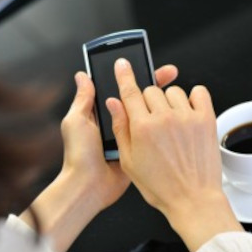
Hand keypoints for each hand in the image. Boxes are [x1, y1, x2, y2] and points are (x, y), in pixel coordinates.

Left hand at [20, 64, 177, 251]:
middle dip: (153, 85)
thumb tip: (82, 76)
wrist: (88, 187)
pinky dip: (160, 126)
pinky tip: (173, 116)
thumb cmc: (79, 154)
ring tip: (175, 91)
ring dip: (158, 105)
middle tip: (171, 73)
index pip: (118, 88)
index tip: (145, 64)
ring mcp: (126, 136)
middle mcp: (113, 122)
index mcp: (98, 114)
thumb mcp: (77, 120)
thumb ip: (83, 98)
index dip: (132, 76)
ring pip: (144, 115)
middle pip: (136, 99)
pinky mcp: (136, 149)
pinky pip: (148, 134)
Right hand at [106, 59, 242, 251]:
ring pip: (173, 91)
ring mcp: (187, 118)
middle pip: (151, 90)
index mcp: (142, 128)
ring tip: (171, 122)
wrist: (193, 200)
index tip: (122, 65)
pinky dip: (193, 97)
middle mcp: (165, 118)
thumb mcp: (129, 161)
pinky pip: (200, 92)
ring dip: (169, 101)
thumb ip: (120, 128)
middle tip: (151, 119)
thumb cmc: (161, 186)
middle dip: (147, 101)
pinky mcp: (207, 120)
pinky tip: (188, 112)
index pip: (130, 92)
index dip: (124, 75)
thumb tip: (114, 104)